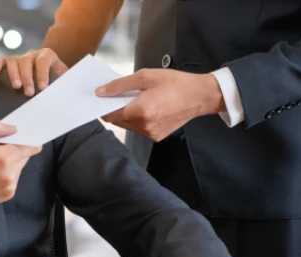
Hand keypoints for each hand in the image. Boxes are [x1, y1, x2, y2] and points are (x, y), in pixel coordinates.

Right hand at [0, 48, 68, 96]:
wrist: (50, 80)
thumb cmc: (57, 81)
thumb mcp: (64, 80)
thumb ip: (65, 83)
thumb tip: (72, 92)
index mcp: (48, 56)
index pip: (44, 61)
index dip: (42, 74)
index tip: (43, 88)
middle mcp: (33, 54)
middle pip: (26, 61)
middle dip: (28, 77)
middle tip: (29, 93)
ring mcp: (20, 58)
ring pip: (13, 60)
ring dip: (13, 73)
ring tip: (16, 87)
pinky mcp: (10, 63)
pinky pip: (3, 60)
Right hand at [0, 118, 41, 241]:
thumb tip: (11, 128)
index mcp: (3, 158)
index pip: (29, 146)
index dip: (29, 139)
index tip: (26, 135)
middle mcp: (9, 174)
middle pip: (24, 156)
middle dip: (14, 150)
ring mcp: (8, 187)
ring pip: (18, 168)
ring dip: (9, 163)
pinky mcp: (5, 196)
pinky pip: (12, 179)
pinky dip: (5, 174)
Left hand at [96, 69, 226, 141]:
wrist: (200, 96)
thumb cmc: (176, 83)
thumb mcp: (146, 77)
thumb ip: (121, 85)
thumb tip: (101, 91)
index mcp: (142, 110)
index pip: (112, 114)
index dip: (103, 107)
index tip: (99, 99)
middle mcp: (146, 126)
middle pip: (118, 121)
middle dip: (114, 109)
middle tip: (116, 95)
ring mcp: (152, 133)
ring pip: (127, 126)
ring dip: (125, 114)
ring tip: (133, 100)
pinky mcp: (157, 136)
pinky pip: (138, 129)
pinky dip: (136, 119)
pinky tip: (143, 107)